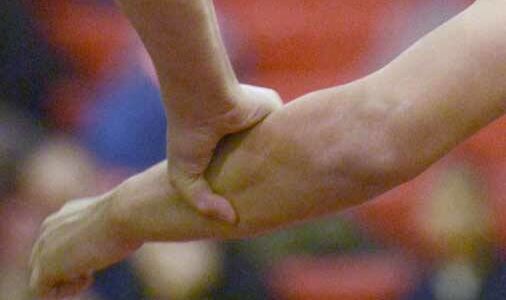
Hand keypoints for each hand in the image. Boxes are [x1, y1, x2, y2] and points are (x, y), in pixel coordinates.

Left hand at [29, 196, 139, 298]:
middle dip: (66, 271)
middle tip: (93, 270)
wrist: (127, 212)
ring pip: (40, 276)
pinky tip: (88, 277)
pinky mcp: (46, 266)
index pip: (55, 242)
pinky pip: (41, 290)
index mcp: (65, 214)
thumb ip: (107, 229)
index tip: (96, 257)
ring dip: (66, 281)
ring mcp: (44, 247)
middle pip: (42, 260)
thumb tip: (125, 238)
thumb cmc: (132, 216)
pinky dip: (66, 291)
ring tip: (90, 274)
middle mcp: (49, 227)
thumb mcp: (118, 221)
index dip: (74, 256)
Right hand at [167, 84, 282, 222]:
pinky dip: (293, 139)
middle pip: (263, 158)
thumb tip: (233, 220)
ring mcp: (258, 119)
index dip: (247, 187)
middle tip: (278, 199)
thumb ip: (204, 202)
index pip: (240, 169)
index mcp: (221, 145)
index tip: (253, 206)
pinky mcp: (272, 106)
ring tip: (289, 182)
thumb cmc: (188, 134)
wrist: (203, 99)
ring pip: (279, 141)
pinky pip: (289, 125)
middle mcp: (240, 132)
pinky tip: (297, 161)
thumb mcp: (183, 177)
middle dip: (270, 175)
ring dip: (283, 158)